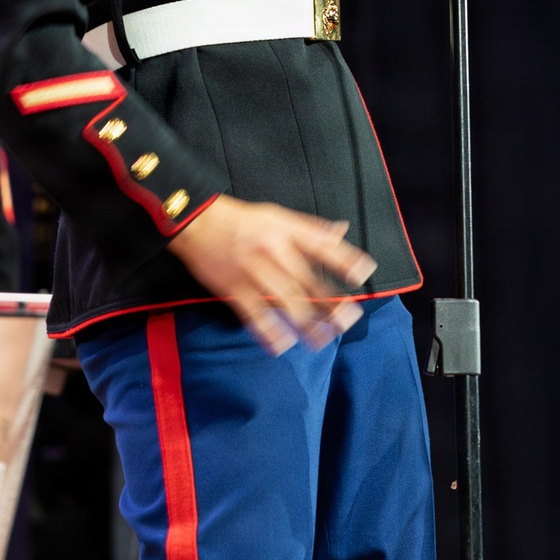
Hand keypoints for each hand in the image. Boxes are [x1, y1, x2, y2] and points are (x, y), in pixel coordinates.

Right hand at [166, 196, 374, 355]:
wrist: (195, 221)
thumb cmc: (241, 219)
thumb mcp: (278, 214)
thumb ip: (311, 227)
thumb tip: (342, 231)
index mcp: (286, 230)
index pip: (322, 245)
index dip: (344, 259)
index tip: (364, 273)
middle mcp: (272, 250)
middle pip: (307, 281)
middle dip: (330, 304)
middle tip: (348, 320)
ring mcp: (252, 271)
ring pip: (285, 302)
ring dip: (306, 323)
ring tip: (323, 340)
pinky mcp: (233, 288)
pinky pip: (254, 314)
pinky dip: (269, 332)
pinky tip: (283, 345)